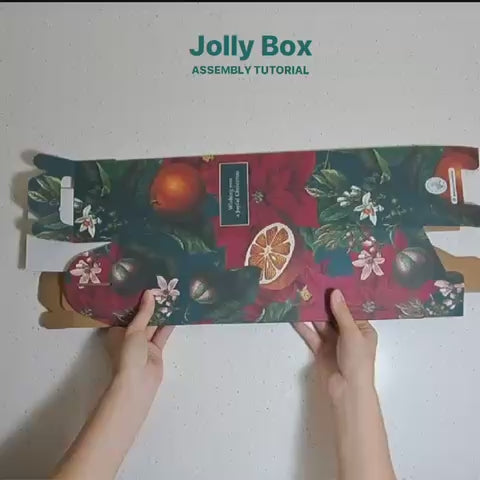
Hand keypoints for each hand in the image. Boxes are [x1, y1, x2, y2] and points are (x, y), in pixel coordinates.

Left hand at [52, 290, 174, 479]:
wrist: (137, 382)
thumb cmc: (127, 354)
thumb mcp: (133, 330)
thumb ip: (143, 312)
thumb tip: (149, 293)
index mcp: (116, 331)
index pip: (124, 312)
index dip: (132, 299)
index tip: (140, 284)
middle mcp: (128, 336)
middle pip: (140, 317)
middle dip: (149, 305)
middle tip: (159, 286)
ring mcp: (143, 344)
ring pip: (153, 325)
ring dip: (160, 313)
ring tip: (170, 296)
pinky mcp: (155, 350)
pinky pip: (162, 334)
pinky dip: (168, 325)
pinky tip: (176, 312)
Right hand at [293, 289, 377, 404]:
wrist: (347, 389)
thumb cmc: (357, 360)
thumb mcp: (352, 333)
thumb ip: (341, 313)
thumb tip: (335, 292)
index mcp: (363, 330)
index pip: (352, 310)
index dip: (342, 297)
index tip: (331, 281)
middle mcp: (348, 334)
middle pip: (335, 316)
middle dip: (324, 303)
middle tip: (312, 284)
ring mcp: (333, 342)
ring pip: (321, 324)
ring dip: (313, 313)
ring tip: (301, 296)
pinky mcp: (320, 350)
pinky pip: (311, 335)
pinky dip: (304, 327)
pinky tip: (295, 315)